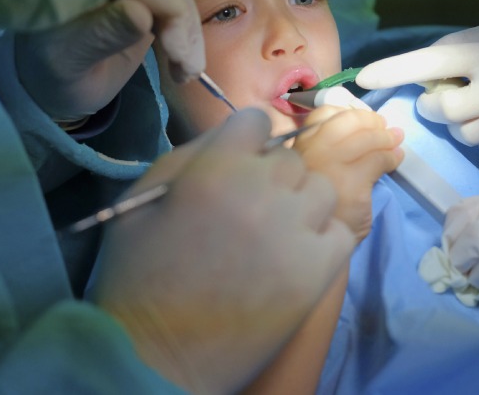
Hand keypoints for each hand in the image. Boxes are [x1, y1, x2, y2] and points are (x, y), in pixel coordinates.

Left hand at [16, 0, 204, 120]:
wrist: (55, 84)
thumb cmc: (53, 73)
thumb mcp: (69, 59)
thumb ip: (101, 34)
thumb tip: (142, 13)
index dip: (167, 9)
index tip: (175, 54)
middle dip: (183, 26)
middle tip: (186, 70)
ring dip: (189, 35)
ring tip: (186, 73)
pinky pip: (176, 5)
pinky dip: (186, 36)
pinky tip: (184, 66)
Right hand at [87, 109, 354, 393]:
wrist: (156, 357)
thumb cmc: (137, 277)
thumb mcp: (142, 200)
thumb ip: (187, 156)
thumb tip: (231, 135)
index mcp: (215, 167)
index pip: (256, 122)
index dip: (246, 142)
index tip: (239, 166)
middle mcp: (261, 190)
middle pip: (290, 159)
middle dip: (271, 178)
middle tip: (249, 212)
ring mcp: (295, 230)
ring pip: (321, 190)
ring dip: (301, 206)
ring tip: (273, 236)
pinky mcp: (318, 270)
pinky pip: (341, 231)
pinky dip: (322, 240)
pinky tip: (293, 258)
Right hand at [292, 106, 402, 242]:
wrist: (317, 246)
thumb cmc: (317, 207)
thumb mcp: (313, 170)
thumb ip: (328, 148)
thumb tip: (368, 122)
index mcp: (296, 148)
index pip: (323, 113)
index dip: (349, 112)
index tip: (364, 120)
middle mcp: (307, 153)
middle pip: (346, 121)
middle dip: (370, 121)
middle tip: (384, 128)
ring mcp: (327, 168)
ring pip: (365, 138)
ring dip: (386, 138)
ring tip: (396, 142)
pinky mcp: (349, 184)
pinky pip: (377, 160)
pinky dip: (392, 157)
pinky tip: (396, 160)